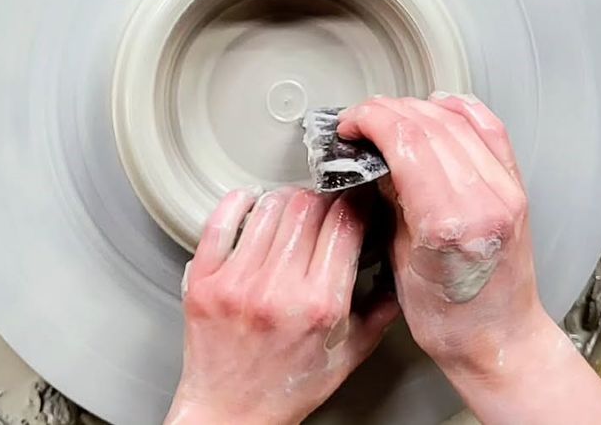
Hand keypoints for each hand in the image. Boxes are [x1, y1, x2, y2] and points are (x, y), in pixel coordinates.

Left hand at [165, 186, 398, 424]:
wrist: (230, 414)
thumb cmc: (286, 388)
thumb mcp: (346, 358)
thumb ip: (377, 314)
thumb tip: (397, 273)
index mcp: (319, 307)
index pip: (344, 224)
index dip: (355, 202)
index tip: (357, 199)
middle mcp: (277, 290)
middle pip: (307, 206)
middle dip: (322, 197)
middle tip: (325, 205)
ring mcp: (237, 283)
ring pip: (268, 206)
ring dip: (286, 198)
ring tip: (292, 209)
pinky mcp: (204, 280)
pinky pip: (220, 221)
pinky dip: (239, 202)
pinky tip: (251, 204)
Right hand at [338, 96, 600, 424]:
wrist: (499, 340)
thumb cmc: (448, 318)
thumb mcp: (397, 257)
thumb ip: (389, 197)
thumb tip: (371, 154)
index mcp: (448, 222)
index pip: (405, 139)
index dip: (370, 119)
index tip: (350, 124)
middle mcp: (483, 199)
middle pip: (428, 122)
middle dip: (387, 110)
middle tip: (362, 120)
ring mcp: (505, 190)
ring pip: (457, 118)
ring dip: (417, 107)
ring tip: (391, 115)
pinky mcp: (516, 186)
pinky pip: (490, 127)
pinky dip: (460, 109)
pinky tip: (438, 106)